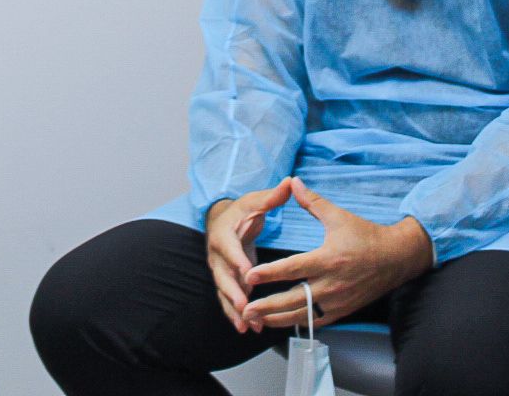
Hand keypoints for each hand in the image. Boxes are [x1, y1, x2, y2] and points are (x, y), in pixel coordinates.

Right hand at [203, 181, 291, 332]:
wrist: (223, 221)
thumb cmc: (242, 211)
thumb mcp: (255, 202)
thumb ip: (273, 196)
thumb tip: (291, 180)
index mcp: (224, 234)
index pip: (229, 247)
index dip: (237, 259)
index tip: (248, 271)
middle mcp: (217, 255)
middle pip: (222, 275)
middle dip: (232, 292)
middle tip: (244, 305)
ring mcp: (220, 270)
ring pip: (224, 293)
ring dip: (234, 310)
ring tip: (247, 326)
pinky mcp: (226, 281)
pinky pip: (229, 300)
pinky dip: (236, 315)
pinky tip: (248, 328)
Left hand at [239, 178, 432, 329]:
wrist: (396, 258)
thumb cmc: (366, 235)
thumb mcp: (339, 216)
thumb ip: (312, 201)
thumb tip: (293, 182)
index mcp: (328, 259)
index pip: (292, 269)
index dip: (270, 273)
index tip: (249, 276)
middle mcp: (331, 284)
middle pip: (293, 299)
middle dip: (268, 306)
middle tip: (246, 309)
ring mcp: (338, 301)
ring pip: (303, 316)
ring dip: (278, 319)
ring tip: (256, 319)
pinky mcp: (343, 310)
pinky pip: (317, 321)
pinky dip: (297, 323)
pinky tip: (281, 323)